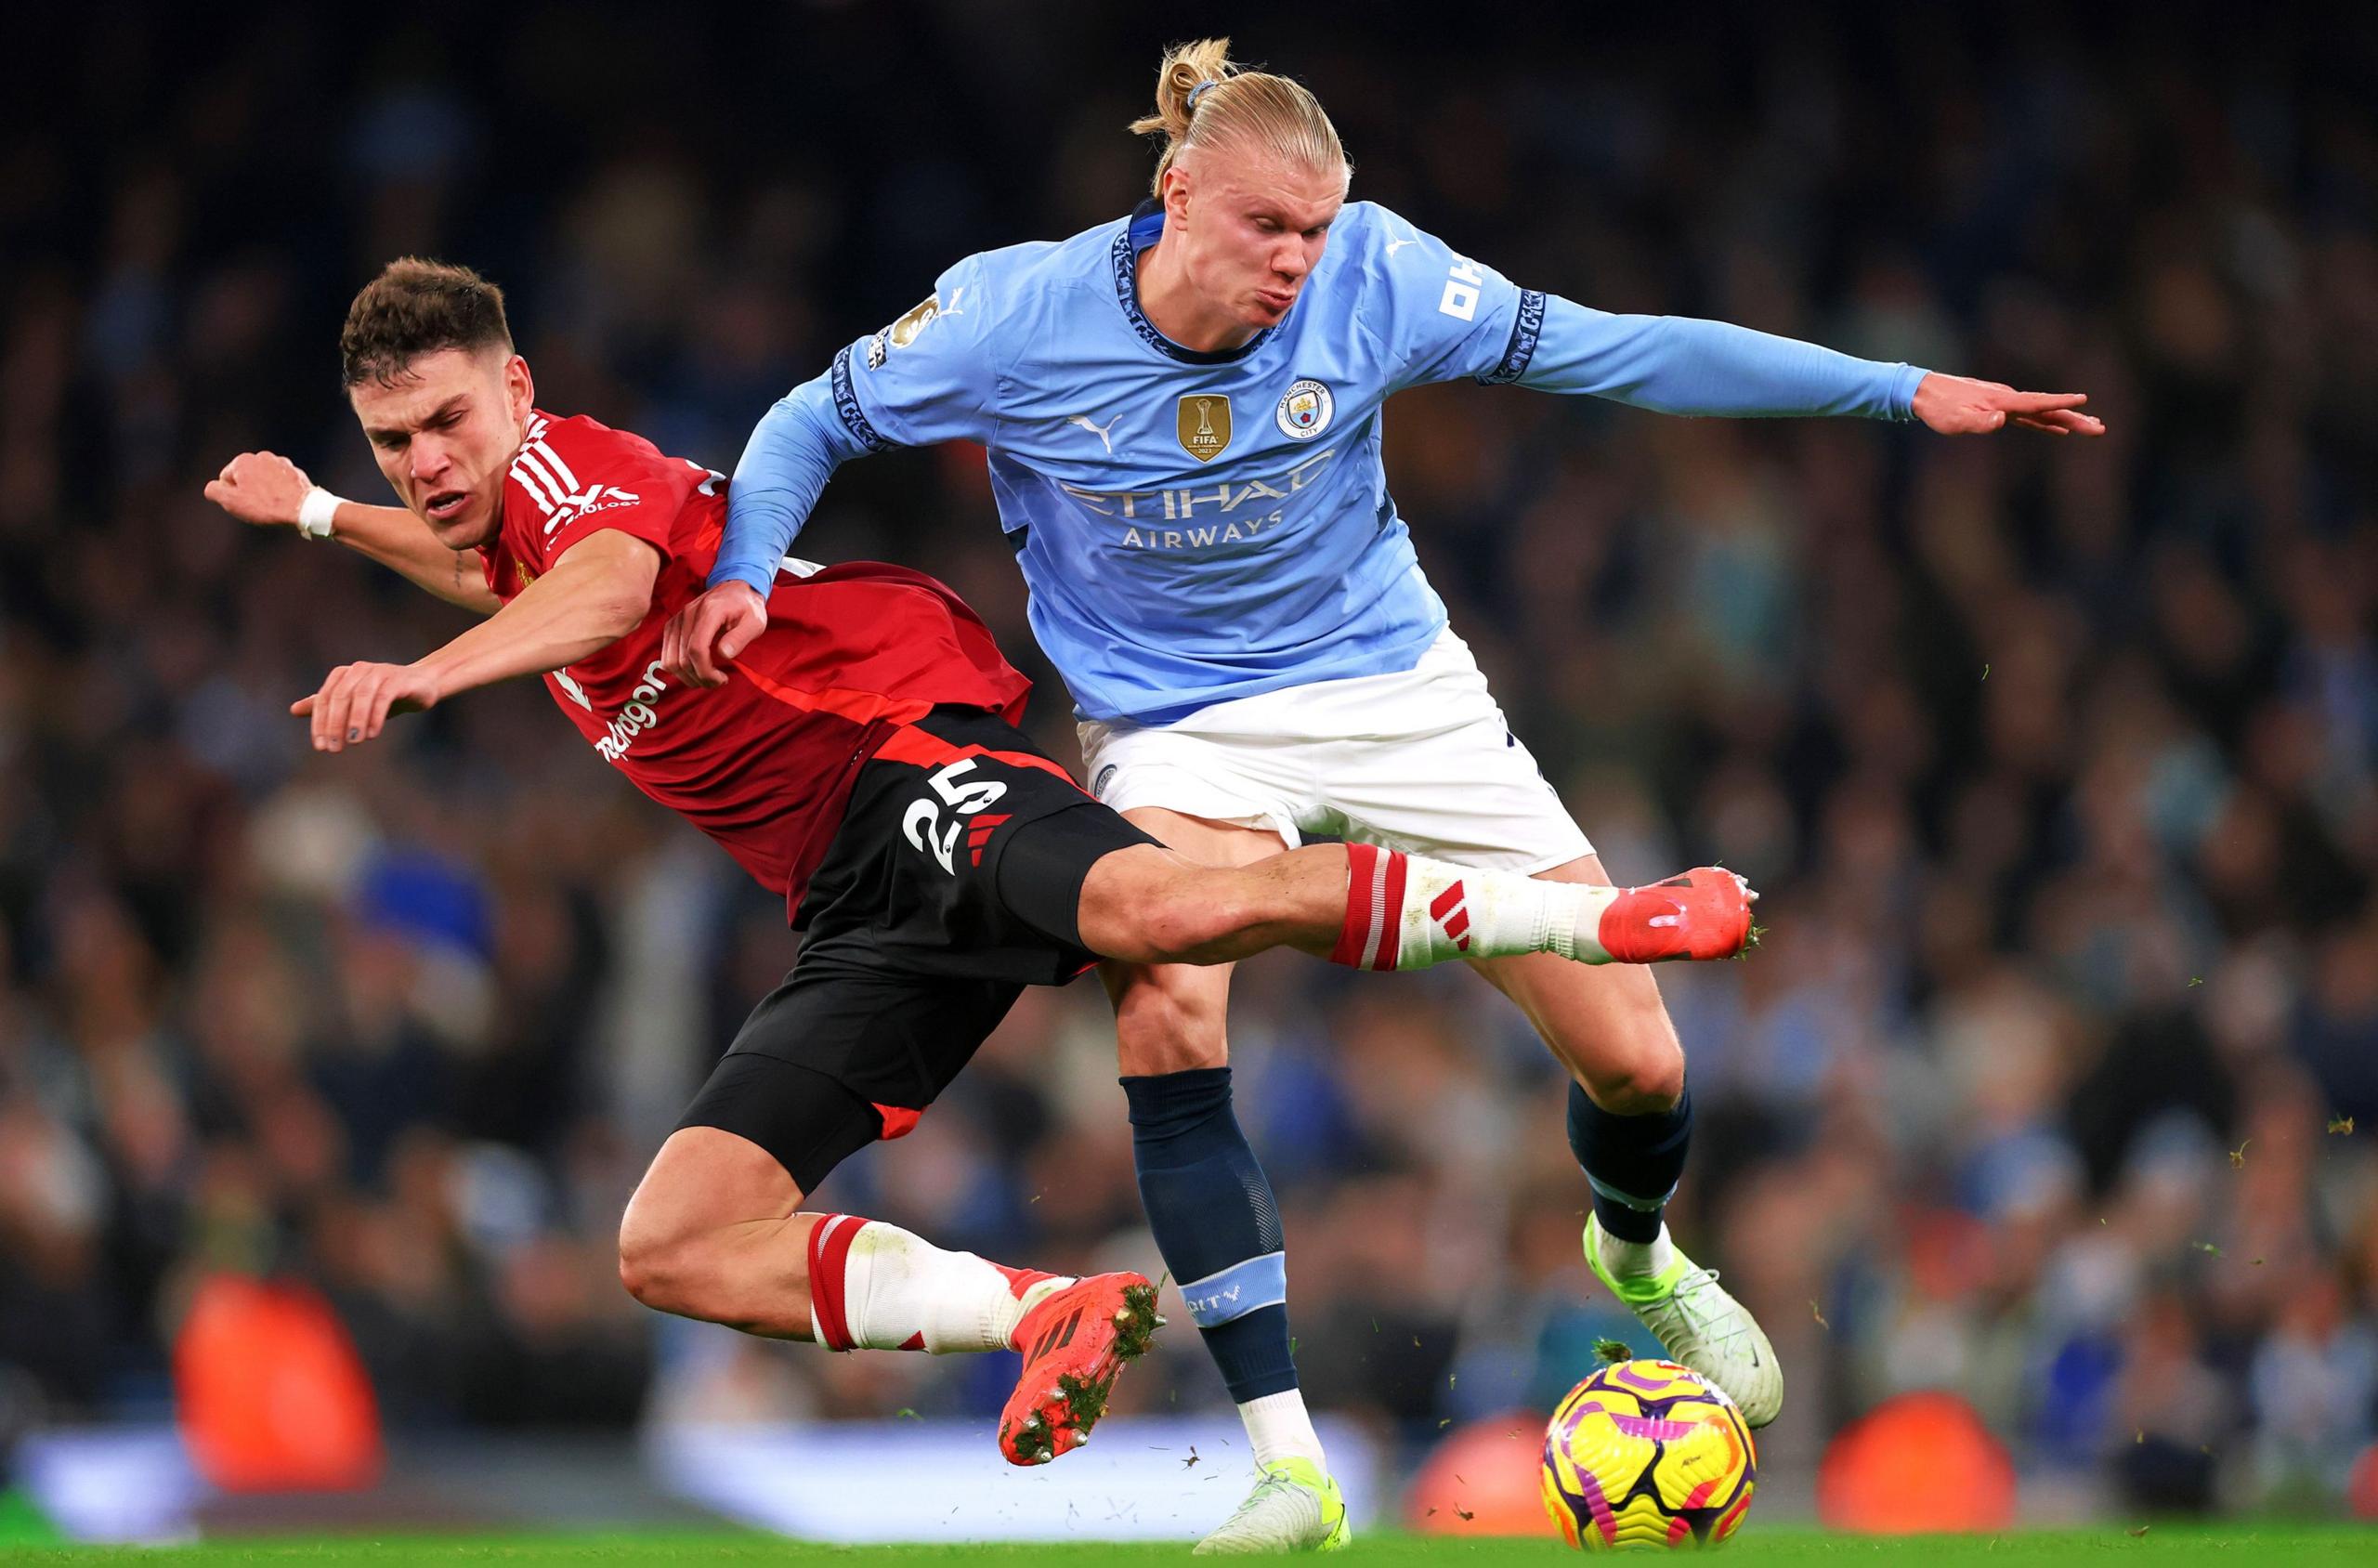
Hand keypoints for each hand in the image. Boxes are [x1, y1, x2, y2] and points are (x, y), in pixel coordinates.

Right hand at [205, 451, 315, 526]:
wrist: (303, 510)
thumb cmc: (265, 506)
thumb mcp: (231, 501)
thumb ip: (214, 491)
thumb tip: (213, 487)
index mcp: (242, 460)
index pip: (226, 479)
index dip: (231, 495)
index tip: (245, 503)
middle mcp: (262, 456)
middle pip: (246, 478)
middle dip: (248, 491)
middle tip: (258, 506)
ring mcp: (281, 463)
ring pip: (264, 480)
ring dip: (264, 491)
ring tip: (272, 504)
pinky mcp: (295, 472)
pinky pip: (280, 483)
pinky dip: (279, 491)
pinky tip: (284, 501)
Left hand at [291, 662, 439, 751]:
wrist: (422, 684)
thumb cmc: (383, 695)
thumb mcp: (352, 702)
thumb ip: (326, 705)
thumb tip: (294, 710)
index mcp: (342, 674)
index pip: (324, 699)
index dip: (319, 723)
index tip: (320, 746)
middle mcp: (358, 670)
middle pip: (340, 697)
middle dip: (334, 724)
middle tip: (334, 748)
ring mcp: (379, 672)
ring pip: (361, 696)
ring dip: (355, 721)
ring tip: (354, 742)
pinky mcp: (398, 680)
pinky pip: (383, 697)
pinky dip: (375, 715)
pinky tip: (373, 733)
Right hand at [661, 581, 768, 687]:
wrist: (735, 589)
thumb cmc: (747, 607)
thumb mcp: (755, 622)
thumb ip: (740, 637)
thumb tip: (724, 654)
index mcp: (709, 611)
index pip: (696, 649)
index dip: (706, 671)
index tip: (722, 679)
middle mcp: (688, 614)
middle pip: (682, 659)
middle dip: (699, 678)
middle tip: (718, 682)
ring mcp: (677, 619)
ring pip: (670, 660)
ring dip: (688, 677)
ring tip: (708, 679)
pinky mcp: (673, 626)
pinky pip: (666, 655)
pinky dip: (679, 669)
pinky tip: (697, 670)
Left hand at [1910, 373, 2103, 436]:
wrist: (1924, 393)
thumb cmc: (1940, 409)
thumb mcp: (1956, 420)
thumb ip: (1979, 422)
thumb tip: (2001, 420)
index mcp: (2003, 401)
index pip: (2038, 403)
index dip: (2060, 404)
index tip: (2084, 402)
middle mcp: (2009, 400)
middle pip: (2048, 410)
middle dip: (2075, 419)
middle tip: (2100, 428)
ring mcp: (2005, 404)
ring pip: (2042, 413)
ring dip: (2067, 420)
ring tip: (2091, 427)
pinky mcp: (1999, 409)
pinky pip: (2029, 418)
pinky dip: (2045, 422)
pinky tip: (2058, 428)